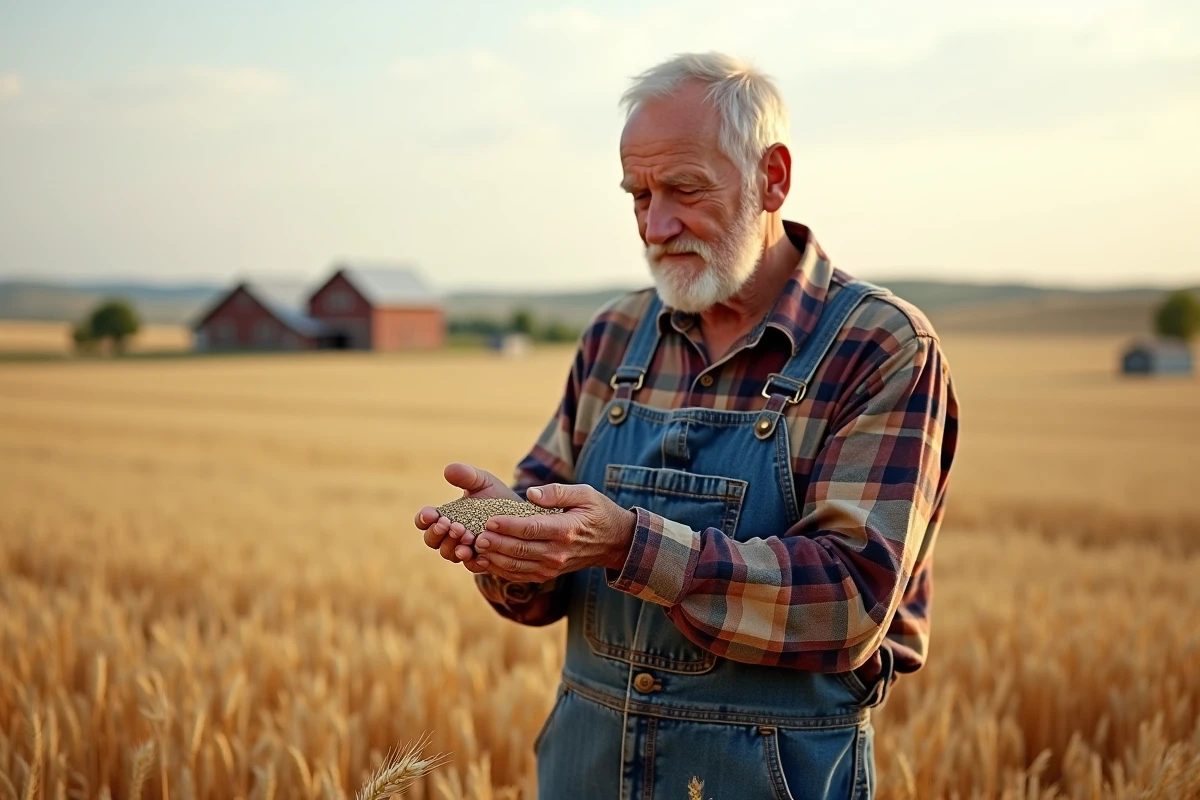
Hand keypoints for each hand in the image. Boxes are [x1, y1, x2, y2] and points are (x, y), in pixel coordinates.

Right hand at [415, 462, 519, 571]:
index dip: (424, 519)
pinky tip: (481, 556)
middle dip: (438, 533)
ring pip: (449, 554)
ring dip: (454, 546)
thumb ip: (467, 476)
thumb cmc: (496, 497)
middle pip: (432, 540)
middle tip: (453, 525)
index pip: (425, 520)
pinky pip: (472, 566)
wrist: (522, 516)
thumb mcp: (483, 482)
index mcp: (445, 516)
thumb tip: (448, 470)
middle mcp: (450, 535)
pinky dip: (474, 561)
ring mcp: (464, 549)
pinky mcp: (480, 560)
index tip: (431, 514)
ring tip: (467, 536)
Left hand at [470, 482, 636, 582]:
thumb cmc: (598, 513)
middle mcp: (558, 552)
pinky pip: (520, 575)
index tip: (490, 519)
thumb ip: (558, 492)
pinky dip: (501, 570)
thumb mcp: (585, 494)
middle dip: (496, 543)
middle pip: (521, 550)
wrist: (614, 543)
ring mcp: (553, 567)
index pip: (532, 528)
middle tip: (476, 536)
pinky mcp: (547, 574)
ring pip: (517, 565)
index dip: (509, 525)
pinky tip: (485, 561)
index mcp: (566, 530)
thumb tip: (531, 493)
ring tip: (476, 547)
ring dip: (494, 558)